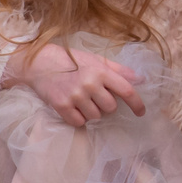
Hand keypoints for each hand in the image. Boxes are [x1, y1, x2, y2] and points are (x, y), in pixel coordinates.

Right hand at [19, 45, 145, 126]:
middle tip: (95, 97)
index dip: (137, 103)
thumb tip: (141, 79)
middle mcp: (90, 84)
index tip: (141, 112)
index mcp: (101, 71)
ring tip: (81, 100)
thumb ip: (119, 70)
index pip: (126, 90)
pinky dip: (78, 118)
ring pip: (95, 117)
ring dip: (91, 112)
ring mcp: (75, 96)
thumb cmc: (70, 61)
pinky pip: (79, 122)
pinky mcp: (62, 106)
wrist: (40, 64)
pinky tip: (73, 107)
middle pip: (110, 108)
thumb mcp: (95, 60)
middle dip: (106, 105)